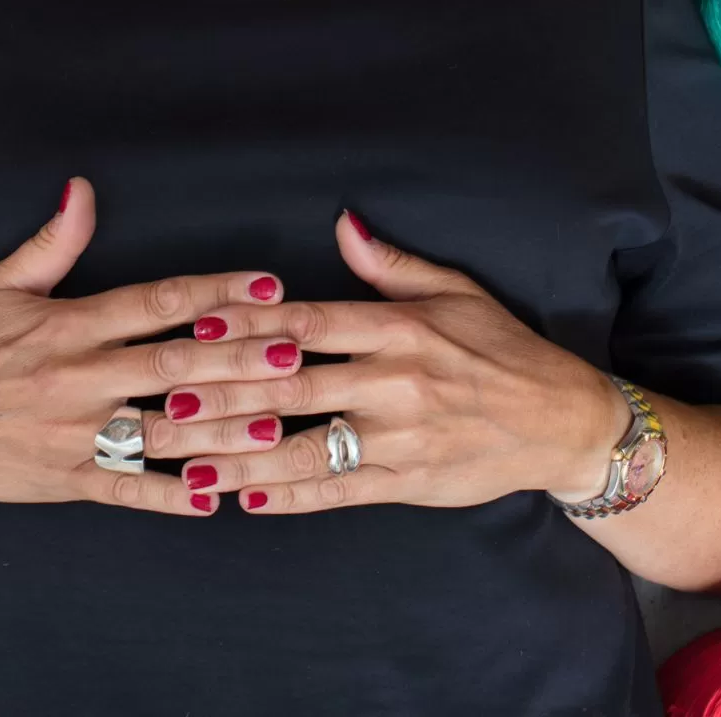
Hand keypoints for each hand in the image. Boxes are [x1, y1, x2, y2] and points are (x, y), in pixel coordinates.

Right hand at [0, 177, 306, 514]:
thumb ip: (53, 241)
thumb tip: (82, 187)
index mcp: (68, 323)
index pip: (154, 302)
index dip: (213, 292)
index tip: (266, 284)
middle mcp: (76, 376)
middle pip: (170, 364)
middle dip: (237, 357)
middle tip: (294, 351)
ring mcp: (71, 433)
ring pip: (160, 430)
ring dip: (221, 427)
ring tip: (276, 422)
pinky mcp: (63, 480)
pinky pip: (125, 490)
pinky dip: (170, 495)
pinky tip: (216, 495)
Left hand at [165, 211, 628, 513]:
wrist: (560, 422)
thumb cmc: (501, 348)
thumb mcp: (454, 291)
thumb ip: (389, 263)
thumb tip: (342, 223)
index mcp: (398, 327)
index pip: (308, 321)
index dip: (246, 324)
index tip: (191, 326)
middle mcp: (394, 381)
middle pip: (290, 385)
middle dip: (220, 394)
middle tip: (159, 401)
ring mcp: (398, 436)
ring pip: (303, 445)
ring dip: (237, 453)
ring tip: (181, 460)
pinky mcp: (406, 482)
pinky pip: (336, 491)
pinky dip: (287, 496)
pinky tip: (241, 497)